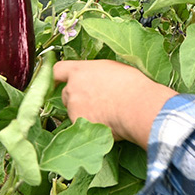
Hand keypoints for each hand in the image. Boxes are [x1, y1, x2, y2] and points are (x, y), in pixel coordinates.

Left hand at [53, 59, 176, 147]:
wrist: (138, 106)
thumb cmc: (131, 85)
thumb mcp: (111, 68)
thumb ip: (95, 72)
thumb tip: (95, 79)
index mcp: (79, 71)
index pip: (57, 71)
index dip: (57, 77)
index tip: (58, 81)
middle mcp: (72, 89)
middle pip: (66, 93)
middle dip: (76, 97)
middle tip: (95, 100)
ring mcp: (74, 108)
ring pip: (74, 111)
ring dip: (84, 112)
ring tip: (106, 112)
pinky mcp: (79, 125)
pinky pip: (82, 126)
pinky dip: (90, 126)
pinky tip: (106, 122)